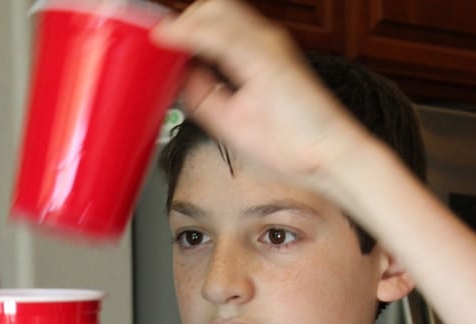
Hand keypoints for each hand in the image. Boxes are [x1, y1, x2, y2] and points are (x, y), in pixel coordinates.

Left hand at [152, 0, 364, 197]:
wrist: (325, 158)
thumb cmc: (291, 143)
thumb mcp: (231, 119)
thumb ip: (204, 96)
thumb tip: (175, 81)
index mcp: (254, 55)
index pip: (211, 26)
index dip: (182, 30)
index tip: (156, 44)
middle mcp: (261, 43)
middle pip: (211, 10)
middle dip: (179, 22)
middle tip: (150, 40)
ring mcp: (266, 46)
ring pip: (215, 10)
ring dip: (182, 22)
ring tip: (154, 37)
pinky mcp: (268, 57)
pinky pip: (223, 33)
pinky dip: (192, 32)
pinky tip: (168, 37)